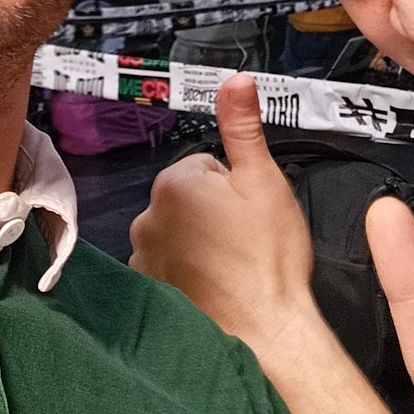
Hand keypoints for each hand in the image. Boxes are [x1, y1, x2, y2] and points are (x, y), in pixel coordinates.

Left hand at [129, 74, 313, 350]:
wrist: (267, 334)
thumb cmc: (269, 259)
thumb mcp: (265, 181)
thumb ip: (242, 127)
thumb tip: (236, 79)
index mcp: (175, 183)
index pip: (205, 167)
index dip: (234, 188)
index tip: (250, 215)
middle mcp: (147, 216)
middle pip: (187, 199)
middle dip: (212, 214)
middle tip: (245, 242)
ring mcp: (143, 256)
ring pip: (175, 232)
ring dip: (197, 244)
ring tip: (232, 267)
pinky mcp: (146, 291)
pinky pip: (164, 266)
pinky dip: (183, 273)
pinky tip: (213, 288)